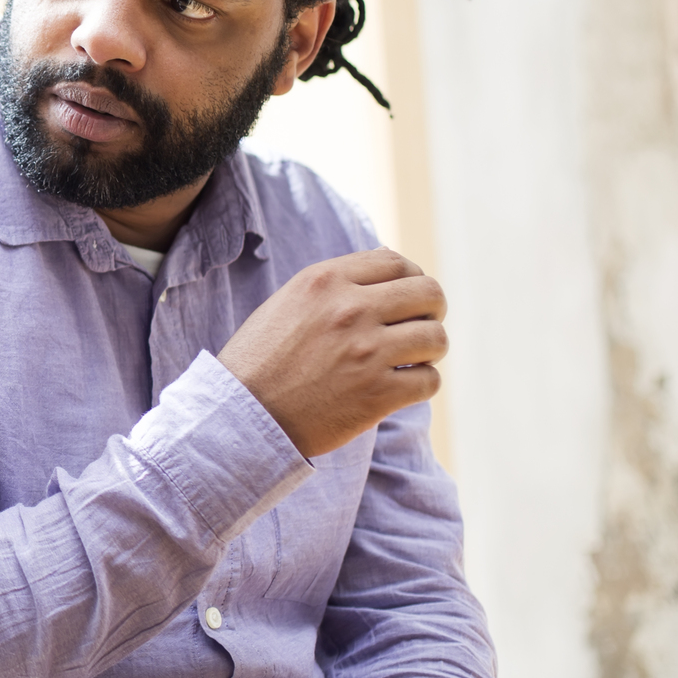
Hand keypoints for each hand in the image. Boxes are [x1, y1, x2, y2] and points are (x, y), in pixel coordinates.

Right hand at [216, 247, 446, 457]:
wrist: (241, 415)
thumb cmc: (262, 359)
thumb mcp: (289, 302)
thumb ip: (336, 283)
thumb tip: (390, 261)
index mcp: (325, 281)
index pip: (397, 262)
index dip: (412, 279)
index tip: (407, 300)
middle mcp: (349, 310)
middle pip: (429, 293)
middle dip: (432, 311)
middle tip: (418, 328)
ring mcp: (366, 352)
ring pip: (436, 338)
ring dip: (430, 350)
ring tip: (411, 360)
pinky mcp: (377, 394)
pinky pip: (429, 381)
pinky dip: (421, 384)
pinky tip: (401, 387)